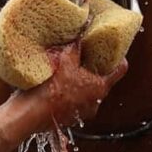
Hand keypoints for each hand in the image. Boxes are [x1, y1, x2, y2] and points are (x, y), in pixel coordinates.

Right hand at [11, 44, 128, 130]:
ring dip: (80, 81)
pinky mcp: (69, 118)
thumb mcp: (64, 61)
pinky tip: (57, 85)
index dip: (118, 57)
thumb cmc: (51, 89)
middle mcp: (95, 102)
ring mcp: (83, 112)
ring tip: (68, 70)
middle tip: (85, 56)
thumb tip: (80, 34)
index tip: (113, 50)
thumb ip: (75, 47)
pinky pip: (74, 102)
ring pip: (87, 92)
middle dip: (93, 68)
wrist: (31, 113)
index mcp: (100, 87)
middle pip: (102, 80)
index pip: (120, 69)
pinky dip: (69, 93)